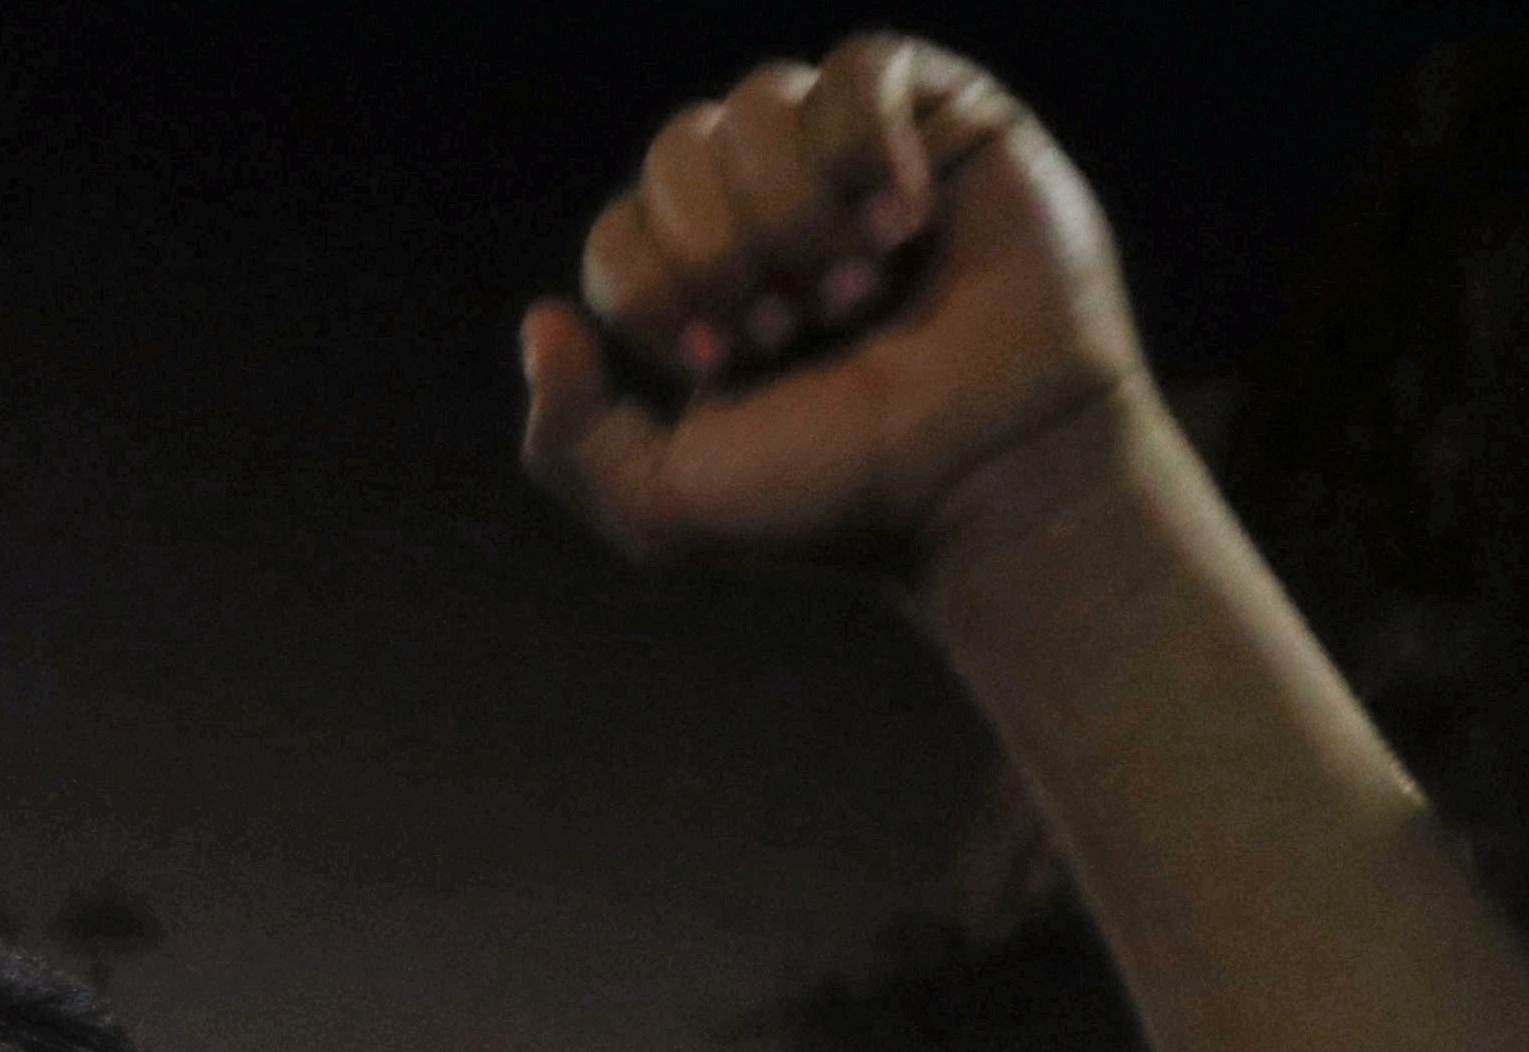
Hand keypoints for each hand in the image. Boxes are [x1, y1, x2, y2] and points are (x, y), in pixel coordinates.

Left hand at [523, 35, 1141, 568]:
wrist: (988, 480)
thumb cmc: (845, 499)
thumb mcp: (667, 510)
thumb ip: (567, 440)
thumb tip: (540, 322)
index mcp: (704, 294)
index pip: (619, 232)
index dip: (651, 287)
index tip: (722, 360)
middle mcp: (772, 217)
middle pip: (677, 150)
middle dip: (721, 247)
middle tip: (792, 327)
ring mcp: (857, 161)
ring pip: (760, 101)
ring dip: (795, 211)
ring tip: (858, 291)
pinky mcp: (946, 120)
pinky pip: (862, 63)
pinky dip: (865, 144)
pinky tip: (906, 221)